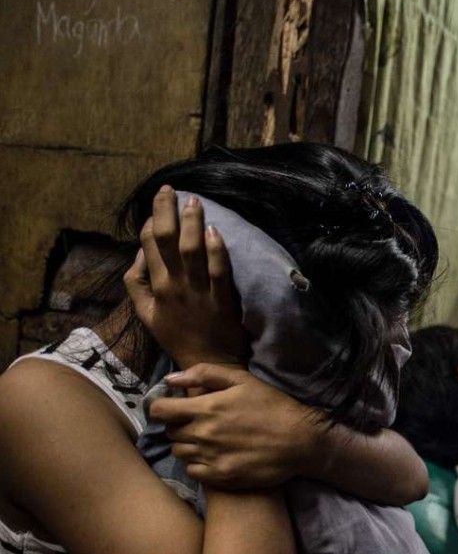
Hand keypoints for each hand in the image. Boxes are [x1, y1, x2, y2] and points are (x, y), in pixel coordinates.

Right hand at [124, 186, 246, 369]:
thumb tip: (139, 253)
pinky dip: (215, 250)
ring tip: (194, 201)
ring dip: (192, 223)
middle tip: (171, 190)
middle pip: (168, 241)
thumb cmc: (177, 336)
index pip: (150, 245)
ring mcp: (200, 293)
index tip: (160, 200)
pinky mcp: (223, 300)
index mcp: (157, 288)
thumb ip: (137, 284)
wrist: (208, 363)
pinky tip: (214, 230)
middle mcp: (175, 287)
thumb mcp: (146, 314)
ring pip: (192, 251)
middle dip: (167, 212)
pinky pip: (218, 271)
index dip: (153, 220)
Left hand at [151, 364, 317, 488]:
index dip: (161, 407)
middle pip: (170, 433)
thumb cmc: (273, 406)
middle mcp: (203, 435)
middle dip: (179, 425)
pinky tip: (215, 455)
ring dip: (188, 444)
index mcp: (206, 408)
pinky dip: (198, 463)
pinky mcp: (220, 477)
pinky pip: (193, 471)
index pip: (159, 411)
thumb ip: (205, 374)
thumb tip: (171, 380)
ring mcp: (210, 458)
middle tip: (199, 422)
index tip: (171, 407)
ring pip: (179, 452)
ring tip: (208, 439)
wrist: (301, 441)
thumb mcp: (243, 380)